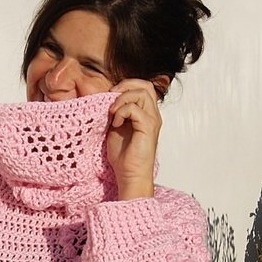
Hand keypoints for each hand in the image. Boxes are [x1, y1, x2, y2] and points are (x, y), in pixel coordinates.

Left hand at [106, 79, 161, 198]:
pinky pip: (135, 109)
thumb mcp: (116, 127)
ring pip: (142, 93)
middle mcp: (153, 115)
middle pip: (146, 86)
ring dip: (122, 99)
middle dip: (126, 86)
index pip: (144, 87)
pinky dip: (122, 112)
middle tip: (111, 97)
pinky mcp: (148, 128)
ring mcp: (152, 121)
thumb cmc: (123, 156)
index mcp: (147, 114)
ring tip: (112, 113)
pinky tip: (116, 123)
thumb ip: (117, 112)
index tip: (111, 95)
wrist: (129, 175)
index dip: (127, 85)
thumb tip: (107, 97)